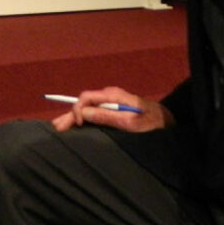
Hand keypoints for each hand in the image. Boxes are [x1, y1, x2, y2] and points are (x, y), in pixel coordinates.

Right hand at [51, 86, 172, 132]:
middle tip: (56, 129)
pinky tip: (74, 127)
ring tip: (59, 128)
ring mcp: (111, 103)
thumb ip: (106, 116)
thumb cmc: (150, 122)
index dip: (77, 109)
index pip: (86, 97)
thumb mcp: (129, 121)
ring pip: (87, 108)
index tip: (76, 124)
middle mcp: (109, 96)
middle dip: (70, 115)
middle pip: (84, 103)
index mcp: (112, 95)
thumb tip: (83, 113)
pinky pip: (94, 113)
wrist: (167, 121)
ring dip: (74, 118)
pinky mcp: (114, 110)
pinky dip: (83, 120)